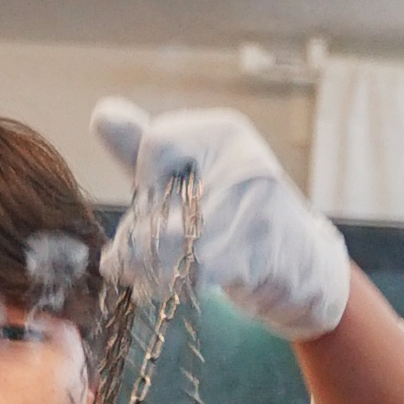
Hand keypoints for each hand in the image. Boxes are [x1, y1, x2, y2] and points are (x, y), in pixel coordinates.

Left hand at [94, 98, 353, 344]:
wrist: (302, 264)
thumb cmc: (234, 213)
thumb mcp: (191, 172)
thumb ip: (145, 148)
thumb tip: (102, 115)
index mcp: (226, 132)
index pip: (157, 142)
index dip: (143, 179)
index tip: (148, 201)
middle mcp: (245, 162)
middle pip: (160, 195)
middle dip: (133, 234)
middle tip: (116, 259)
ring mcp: (255, 209)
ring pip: (173, 239)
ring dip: (141, 264)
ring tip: (127, 274)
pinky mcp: (257, 255)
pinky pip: (194, 271)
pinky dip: (168, 284)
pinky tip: (156, 288)